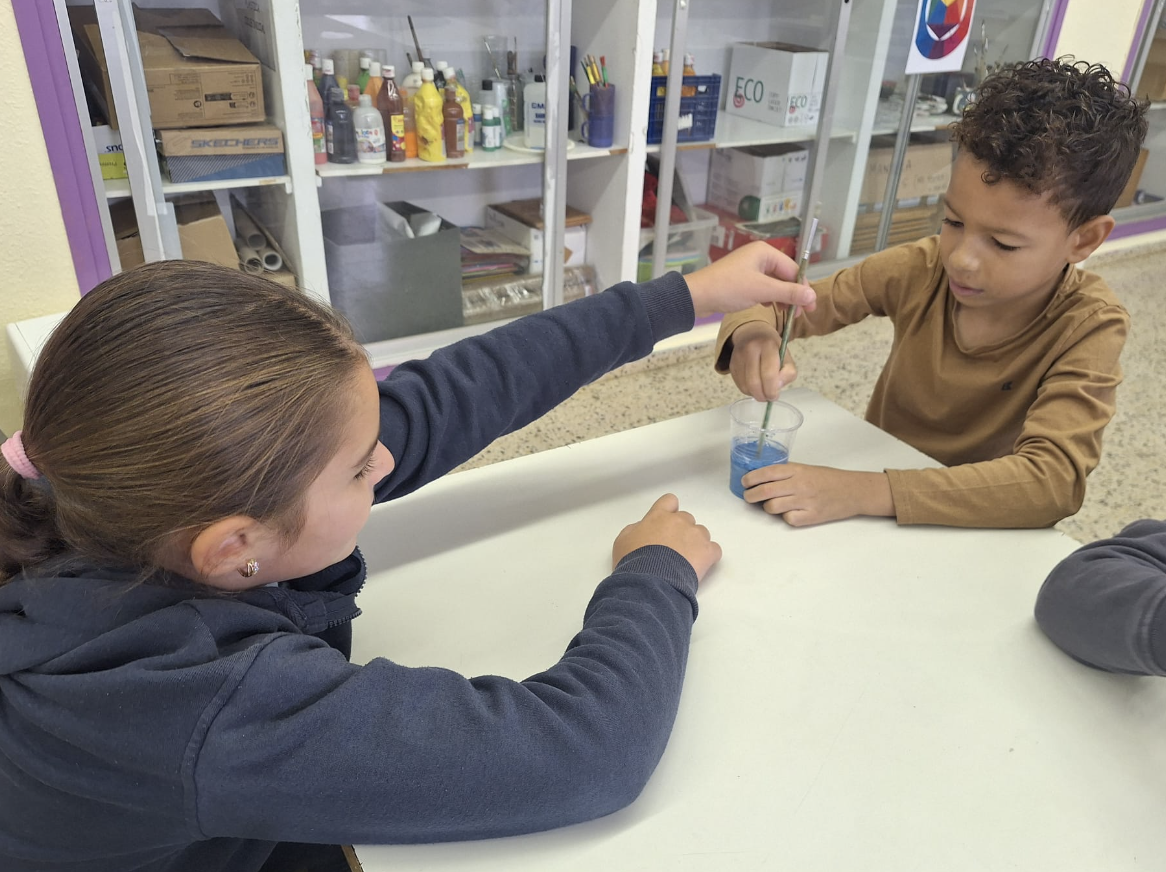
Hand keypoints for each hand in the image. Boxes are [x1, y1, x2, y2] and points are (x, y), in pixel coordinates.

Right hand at [612, 493, 721, 581]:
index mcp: (658, 516)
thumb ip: (636, 529)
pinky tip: (698, 567)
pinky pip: (714, 549)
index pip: (669, 501)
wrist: (650, 581)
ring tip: (685, 561)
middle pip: (686, 518)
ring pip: (701, 533)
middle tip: (672, 548)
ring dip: (695, 543)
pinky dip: (708, 557)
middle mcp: (679, 521)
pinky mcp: (708, 551)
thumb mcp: (623, 540)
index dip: (669, 511)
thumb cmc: (633, 560)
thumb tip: (643, 528)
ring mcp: (696, 535)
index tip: (665, 524)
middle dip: (681, 530)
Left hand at [685, 241, 816, 318]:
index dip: (803, 288)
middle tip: (800, 315)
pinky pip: (763, 287)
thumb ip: (789, 292)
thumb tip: (812, 296)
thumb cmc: (729, 288)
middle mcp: (759, 256)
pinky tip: (772, 307)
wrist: (697, 296)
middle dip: (793, 294)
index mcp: (765, 252)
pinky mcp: (742, 280)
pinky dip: (770, 297)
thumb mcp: (762, 290)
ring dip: (783, 298)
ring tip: (787, 314)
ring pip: (775, 283)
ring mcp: (750, 268)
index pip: (793, 269)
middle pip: (785, 276)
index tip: (809, 307)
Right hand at [729, 320, 798, 400]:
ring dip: (754, 394)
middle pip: (754, 382)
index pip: (769, 374)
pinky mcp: (731, 364)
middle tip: (768, 398)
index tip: (775, 396)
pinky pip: (739, 384)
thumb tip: (776, 387)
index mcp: (768, 346)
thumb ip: (788, 373)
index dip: (772, 390)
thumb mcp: (787, 356)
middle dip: (762, 395)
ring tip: (762, 391)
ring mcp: (738, 357)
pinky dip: (748, 390)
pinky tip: (754, 386)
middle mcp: (750, 349)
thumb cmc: (773, 348)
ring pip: (745, 386)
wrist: (753, 333)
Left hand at [741, 464, 894, 526]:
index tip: (744, 482)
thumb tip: (762, 476)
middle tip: (748, 497)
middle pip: (765, 491)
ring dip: (768, 507)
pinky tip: (791, 512)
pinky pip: (788, 519)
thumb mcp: (807, 469)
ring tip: (772, 505)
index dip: (751, 478)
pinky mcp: (811, 517)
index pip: (767, 473)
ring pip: (773, 507)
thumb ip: (787, 472)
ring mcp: (805, 501)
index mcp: (797, 470)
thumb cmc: (829, 479)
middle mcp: (800, 485)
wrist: (853, 491)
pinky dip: (786, 517)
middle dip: (751, 496)